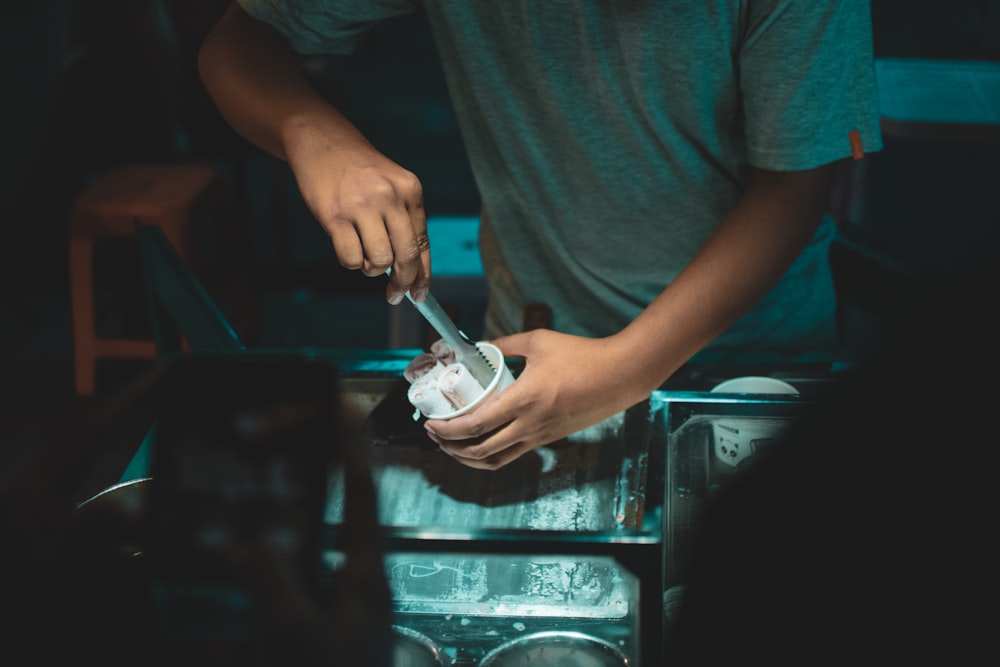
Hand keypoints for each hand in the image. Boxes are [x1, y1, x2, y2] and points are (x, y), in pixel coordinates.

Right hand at [286, 133, 430, 303]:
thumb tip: (410, 270)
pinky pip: (351, 258)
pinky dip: (351, 262)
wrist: (322, 140)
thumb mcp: (392, 186)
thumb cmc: (359, 172)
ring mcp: (362, 205)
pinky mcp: (334, 215)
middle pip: (406, 256)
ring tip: (364, 256)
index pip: (423, 242)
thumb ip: (403, 221)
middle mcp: (390, 197)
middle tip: (394, 294)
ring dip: (372, 269)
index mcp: (411, 190)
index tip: (420, 294)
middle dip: (403, 282)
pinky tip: (347, 247)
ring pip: (379, 261)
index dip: (423, 275)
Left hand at [423, 329, 653, 468]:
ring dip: (469, 459)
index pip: (476, 425)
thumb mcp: (538, 341)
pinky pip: (513, 456)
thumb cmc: (581, 355)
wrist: (619, 376)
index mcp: (524, 400)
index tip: (431, 424)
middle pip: (481, 450)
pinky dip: (491, 457)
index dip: (448, 430)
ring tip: (453, 447)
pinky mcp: (550, 439)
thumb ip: (505, 344)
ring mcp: (541, 436)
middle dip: (451, 448)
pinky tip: (481, 446)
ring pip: (496, 460)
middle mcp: (530, 424)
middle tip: (436, 436)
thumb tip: (478, 346)